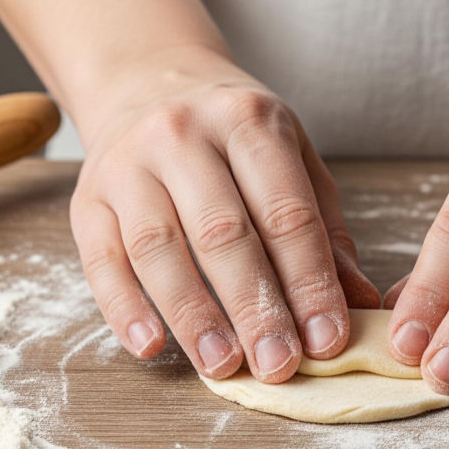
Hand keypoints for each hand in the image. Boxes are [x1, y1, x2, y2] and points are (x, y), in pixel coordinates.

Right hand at [70, 48, 379, 380]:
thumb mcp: (294, 163)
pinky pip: (101, 259)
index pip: (286, 213)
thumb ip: (327, 233)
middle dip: (255, 306)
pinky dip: (123, 308)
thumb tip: (361, 304)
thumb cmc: (235, 138)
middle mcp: (183, 135)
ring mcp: (127, 164)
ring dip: (193, 316)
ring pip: (158, 248)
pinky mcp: (87, 198)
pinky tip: (150, 346)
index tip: (327, 339)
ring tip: (223, 365)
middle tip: (279, 366)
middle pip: (222, 233)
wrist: (148, 83)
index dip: (309, 282)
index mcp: (250, 122)